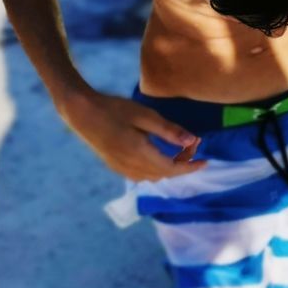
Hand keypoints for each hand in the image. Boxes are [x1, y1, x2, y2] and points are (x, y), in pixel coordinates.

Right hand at [61, 89, 206, 181]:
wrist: (81, 113)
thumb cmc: (114, 109)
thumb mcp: (145, 115)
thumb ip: (168, 130)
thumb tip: (193, 141)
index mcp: (140, 154)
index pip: (172, 168)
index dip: (190, 167)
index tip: (206, 162)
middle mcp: (130, 166)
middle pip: (163, 175)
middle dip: (182, 169)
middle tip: (196, 156)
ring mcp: (120, 168)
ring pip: (151, 177)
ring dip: (168, 171)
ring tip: (181, 157)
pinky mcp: (114, 165)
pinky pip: (139, 176)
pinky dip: (154, 171)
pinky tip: (158, 159)